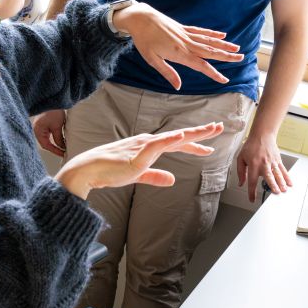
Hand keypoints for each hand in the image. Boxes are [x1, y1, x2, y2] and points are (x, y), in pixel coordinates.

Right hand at [32, 108, 66, 155]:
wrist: (54, 100)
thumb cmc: (53, 111)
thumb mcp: (57, 126)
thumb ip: (58, 138)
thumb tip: (62, 147)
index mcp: (38, 131)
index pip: (46, 145)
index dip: (55, 150)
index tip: (63, 154)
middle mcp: (37, 130)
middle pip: (46, 143)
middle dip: (55, 148)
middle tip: (64, 152)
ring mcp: (40, 127)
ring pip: (48, 139)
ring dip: (56, 143)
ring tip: (64, 147)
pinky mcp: (45, 124)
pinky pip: (49, 134)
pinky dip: (55, 137)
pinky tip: (62, 140)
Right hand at [56, 122, 224, 198]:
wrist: (87, 171)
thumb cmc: (109, 171)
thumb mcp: (137, 175)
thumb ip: (154, 176)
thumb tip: (171, 179)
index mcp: (148, 147)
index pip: (176, 143)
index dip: (194, 144)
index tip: (209, 147)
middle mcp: (148, 142)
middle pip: (179, 137)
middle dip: (201, 133)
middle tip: (220, 127)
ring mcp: (142, 146)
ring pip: (173, 138)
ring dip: (192, 134)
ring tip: (210, 130)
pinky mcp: (136, 155)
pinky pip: (157, 145)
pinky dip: (170, 140)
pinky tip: (182, 136)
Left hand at [115, 3, 242, 89]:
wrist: (140, 18)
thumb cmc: (144, 40)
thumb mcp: (152, 59)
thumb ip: (167, 72)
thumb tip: (178, 86)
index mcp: (179, 53)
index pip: (201, 65)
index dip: (214, 73)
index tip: (224, 80)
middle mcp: (186, 43)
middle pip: (210, 52)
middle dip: (226, 56)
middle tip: (241, 58)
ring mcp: (186, 34)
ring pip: (209, 41)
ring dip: (223, 45)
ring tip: (237, 48)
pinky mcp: (183, 28)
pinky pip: (201, 31)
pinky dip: (212, 34)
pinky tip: (222, 36)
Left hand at [236, 132, 291, 203]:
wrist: (262, 135)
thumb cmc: (251, 146)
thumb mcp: (240, 158)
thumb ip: (240, 172)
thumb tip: (241, 183)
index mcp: (253, 165)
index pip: (251, 181)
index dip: (251, 192)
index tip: (252, 199)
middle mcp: (263, 164)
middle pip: (268, 177)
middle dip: (273, 185)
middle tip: (276, 192)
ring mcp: (272, 162)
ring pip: (277, 174)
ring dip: (281, 182)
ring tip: (284, 190)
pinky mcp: (278, 160)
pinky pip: (283, 169)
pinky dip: (287, 177)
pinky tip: (290, 183)